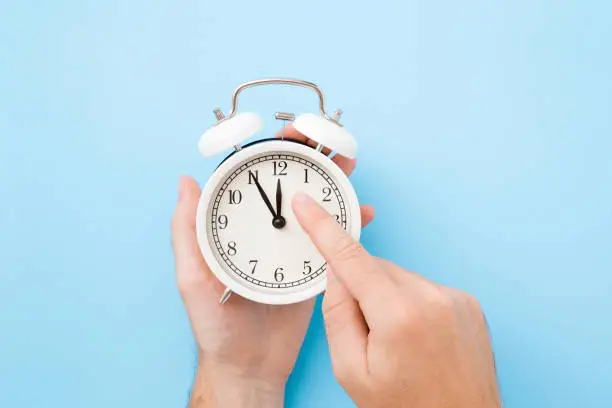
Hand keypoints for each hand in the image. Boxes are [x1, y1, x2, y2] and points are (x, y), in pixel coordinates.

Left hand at [170, 125, 374, 407]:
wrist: (250, 365)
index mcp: (236, 225)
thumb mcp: (192, 278)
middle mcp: (265, 229)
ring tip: (349, 163)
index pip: (254, 174)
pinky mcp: (313, 265)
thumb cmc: (216, 325)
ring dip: (334, 180)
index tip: (293, 130)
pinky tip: (364, 211)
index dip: (272, 147)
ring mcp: (292, 245)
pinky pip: (334, 236)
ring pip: (315, 203)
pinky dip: (351, 222)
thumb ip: (187, 232)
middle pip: (290, 182)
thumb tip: (186, 181)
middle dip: (310, 155)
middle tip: (329, 139)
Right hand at [292, 194, 500, 407]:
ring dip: (388, 298)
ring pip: (400, 277)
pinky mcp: (468, 302)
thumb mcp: (352, 370)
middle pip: (376, 269)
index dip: (323, 228)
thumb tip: (336, 274)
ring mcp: (456, 298)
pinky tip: (418, 338)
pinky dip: (411, 303)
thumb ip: (337, 314)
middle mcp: (433, 297)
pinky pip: (424, 287)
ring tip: (399, 342)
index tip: (306, 204)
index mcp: (399, 316)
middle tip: (367, 333)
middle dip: (362, 290)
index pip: (350, 258)